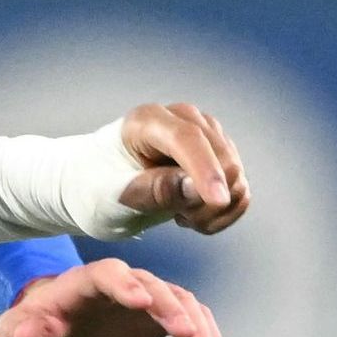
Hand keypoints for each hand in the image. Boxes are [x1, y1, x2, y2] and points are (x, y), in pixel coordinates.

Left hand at [0, 256, 226, 336]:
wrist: (53, 325)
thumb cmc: (33, 327)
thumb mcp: (15, 333)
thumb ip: (17, 334)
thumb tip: (27, 334)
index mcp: (84, 282)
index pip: (107, 274)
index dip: (124, 285)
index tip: (141, 303)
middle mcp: (121, 282)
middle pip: (151, 285)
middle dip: (169, 306)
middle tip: (187, 334)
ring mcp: (145, 295)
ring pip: (180, 302)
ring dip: (198, 328)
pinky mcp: (161, 314)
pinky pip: (191, 319)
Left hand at [108, 100, 250, 235]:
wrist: (98, 188)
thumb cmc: (96, 188)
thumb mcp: (113, 196)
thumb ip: (154, 191)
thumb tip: (195, 187)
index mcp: (148, 120)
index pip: (187, 139)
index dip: (206, 170)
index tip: (217, 200)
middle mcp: (183, 119)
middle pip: (222, 159)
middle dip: (205, 201)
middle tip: (175, 218)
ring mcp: (205, 135)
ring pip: (236, 177)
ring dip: (213, 210)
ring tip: (179, 215)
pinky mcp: (219, 156)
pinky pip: (240, 192)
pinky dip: (222, 214)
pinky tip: (192, 214)